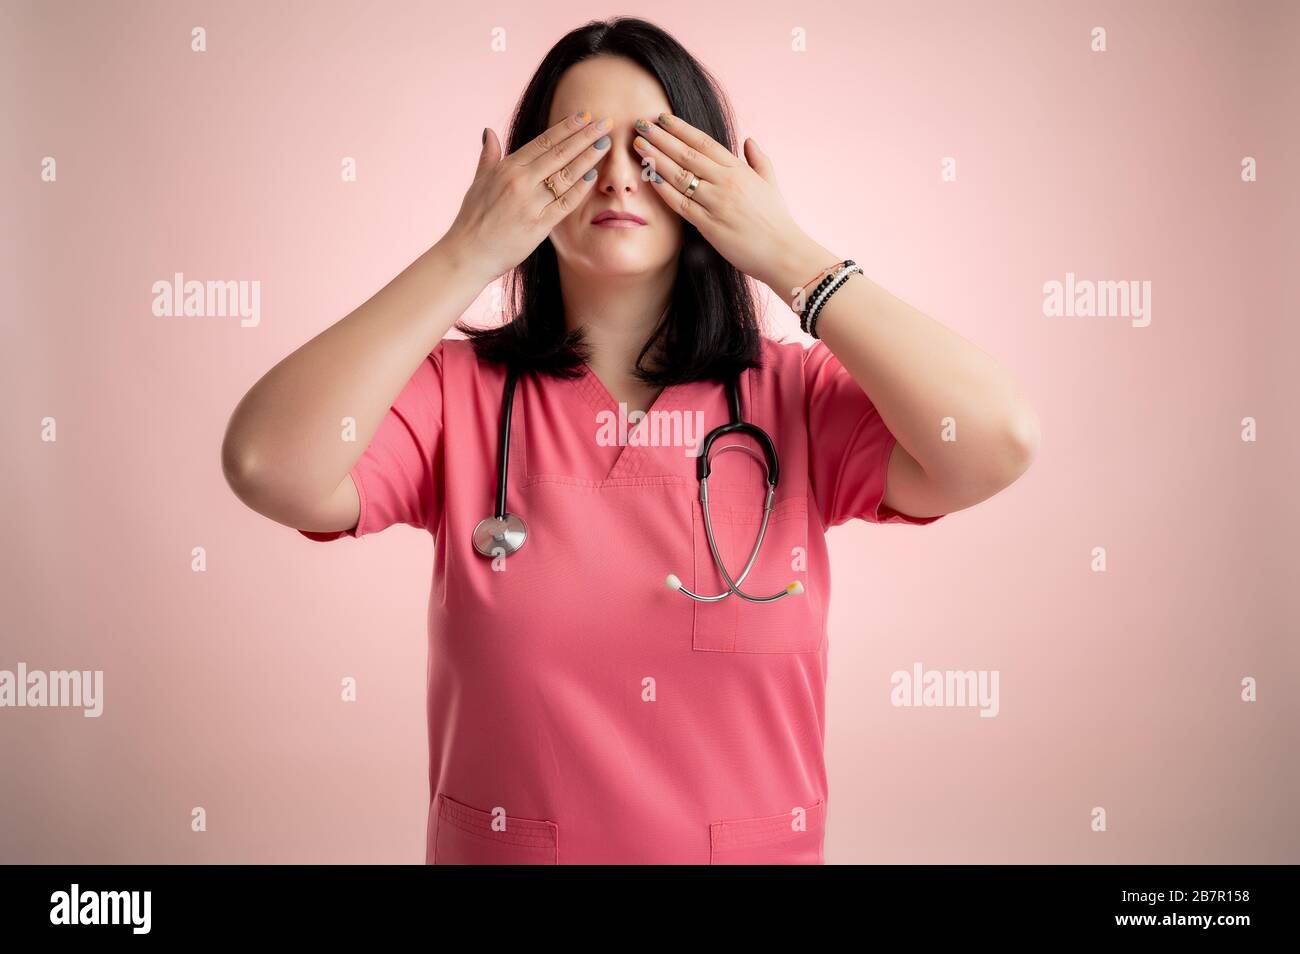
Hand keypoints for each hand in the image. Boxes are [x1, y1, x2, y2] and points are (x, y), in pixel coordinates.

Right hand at [438, 112, 613, 284]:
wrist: (468, 254)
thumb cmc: (473, 219)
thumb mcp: (479, 182)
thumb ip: (489, 156)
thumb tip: (488, 132)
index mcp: (507, 168)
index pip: (543, 142)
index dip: (566, 128)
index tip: (584, 116)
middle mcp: (520, 182)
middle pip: (559, 154)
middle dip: (584, 136)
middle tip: (604, 123)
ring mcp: (530, 203)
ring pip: (565, 175)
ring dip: (588, 158)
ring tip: (605, 144)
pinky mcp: (538, 226)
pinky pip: (564, 204)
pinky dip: (580, 190)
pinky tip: (593, 176)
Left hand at [631, 114, 833, 297]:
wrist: (784, 253)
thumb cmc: (777, 220)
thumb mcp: (770, 183)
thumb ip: (759, 160)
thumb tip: (749, 140)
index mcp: (739, 170)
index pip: (704, 142)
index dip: (681, 128)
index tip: (662, 118)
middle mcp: (726, 182)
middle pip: (687, 154)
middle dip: (661, 138)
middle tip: (640, 124)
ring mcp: (717, 204)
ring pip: (680, 176)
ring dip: (657, 159)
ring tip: (638, 146)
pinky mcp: (710, 226)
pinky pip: (681, 205)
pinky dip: (664, 190)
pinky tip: (650, 178)